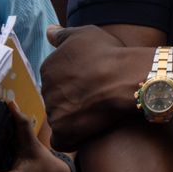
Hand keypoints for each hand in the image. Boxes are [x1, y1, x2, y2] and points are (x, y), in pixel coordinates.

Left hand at [41, 25, 143, 149]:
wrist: (126, 78)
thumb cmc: (109, 54)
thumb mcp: (86, 35)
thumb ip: (63, 35)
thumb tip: (48, 31)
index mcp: (49, 67)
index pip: (55, 77)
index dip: (74, 79)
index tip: (91, 78)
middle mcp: (46, 90)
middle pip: (57, 97)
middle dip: (72, 97)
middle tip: (95, 94)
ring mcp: (54, 112)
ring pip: (60, 117)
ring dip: (73, 117)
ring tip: (97, 111)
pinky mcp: (64, 132)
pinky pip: (62, 139)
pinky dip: (72, 137)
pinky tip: (87, 131)